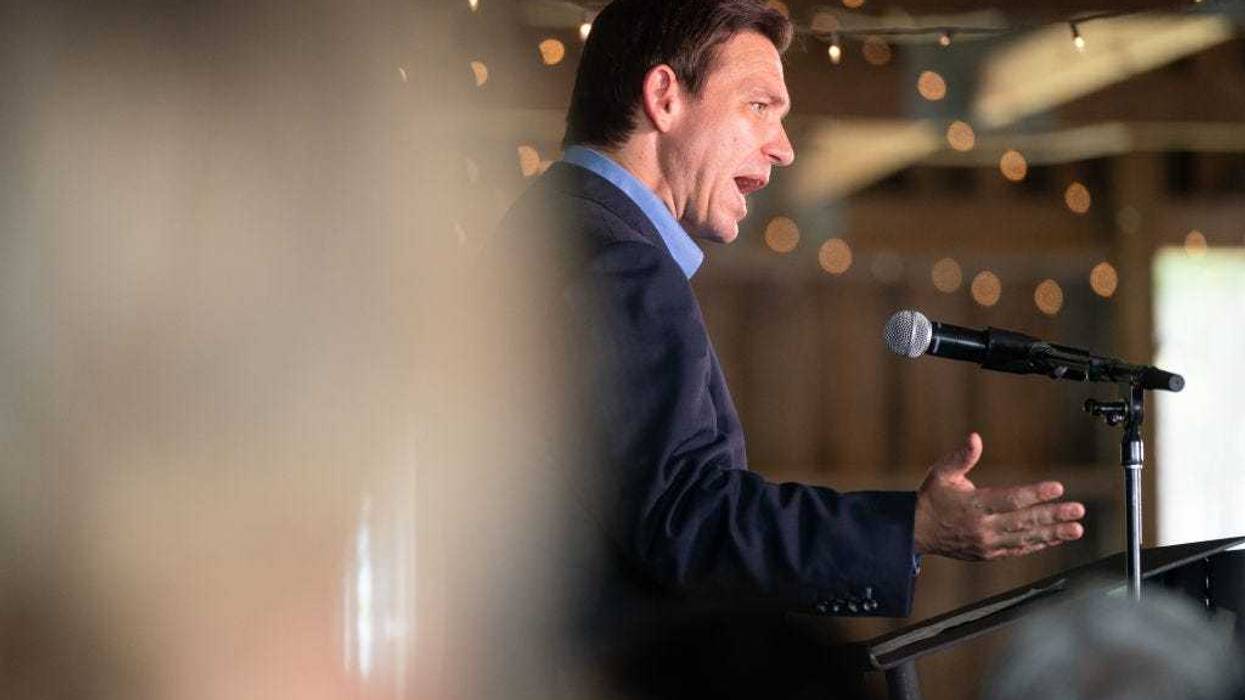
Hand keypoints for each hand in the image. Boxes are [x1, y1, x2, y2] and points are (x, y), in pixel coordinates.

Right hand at [914, 433, 1084, 560]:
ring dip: (1053, 533)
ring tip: (1075, 529)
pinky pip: (1019, 550)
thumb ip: (961, 457)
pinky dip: (1039, 544)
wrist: (917, 532)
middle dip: (1053, 515)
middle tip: (1077, 510)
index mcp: (974, 505)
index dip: (1036, 494)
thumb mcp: (942, 473)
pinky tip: (1055, 538)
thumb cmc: (932, 499)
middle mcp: (983, 527)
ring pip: (1026, 538)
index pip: (1011, 500)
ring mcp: (988, 543)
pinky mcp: (990, 553)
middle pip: (1024, 521)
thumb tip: (975, 438)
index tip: (1058, 488)